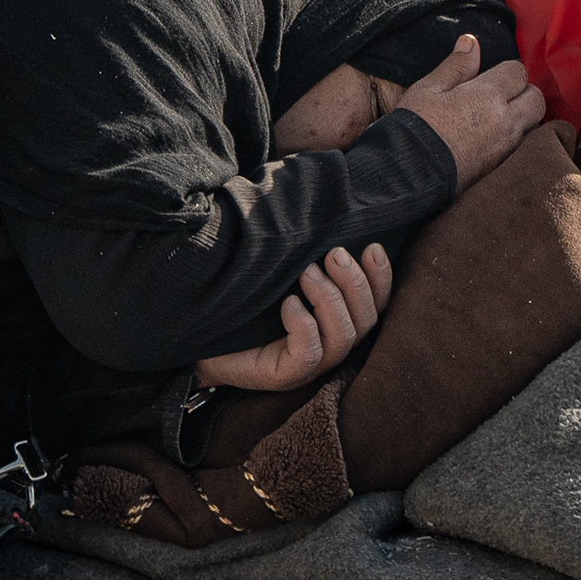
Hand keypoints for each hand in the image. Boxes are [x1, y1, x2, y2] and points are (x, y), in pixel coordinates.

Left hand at [195, 245, 392, 391]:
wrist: (199, 335)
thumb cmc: (242, 299)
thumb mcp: (277, 269)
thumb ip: (301, 248)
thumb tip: (309, 203)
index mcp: (336, 321)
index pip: (376, 305)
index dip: (381, 278)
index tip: (372, 247)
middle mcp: (330, 345)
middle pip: (366, 320)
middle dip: (355, 284)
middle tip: (333, 255)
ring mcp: (311, 365)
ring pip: (343, 337)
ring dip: (330, 300)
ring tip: (306, 273)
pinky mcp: (286, 376)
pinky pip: (309, 355)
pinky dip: (304, 325)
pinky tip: (288, 304)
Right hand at [394, 34, 544, 190]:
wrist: (408, 177)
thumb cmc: (415, 128)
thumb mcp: (428, 89)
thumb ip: (455, 65)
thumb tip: (471, 42)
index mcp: (487, 95)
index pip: (518, 72)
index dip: (507, 71)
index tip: (492, 76)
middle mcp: (505, 121)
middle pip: (536, 99)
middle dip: (524, 93)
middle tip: (501, 96)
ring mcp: (506, 148)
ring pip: (534, 125)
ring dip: (524, 118)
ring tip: (499, 118)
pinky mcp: (501, 169)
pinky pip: (523, 148)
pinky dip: (517, 140)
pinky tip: (496, 140)